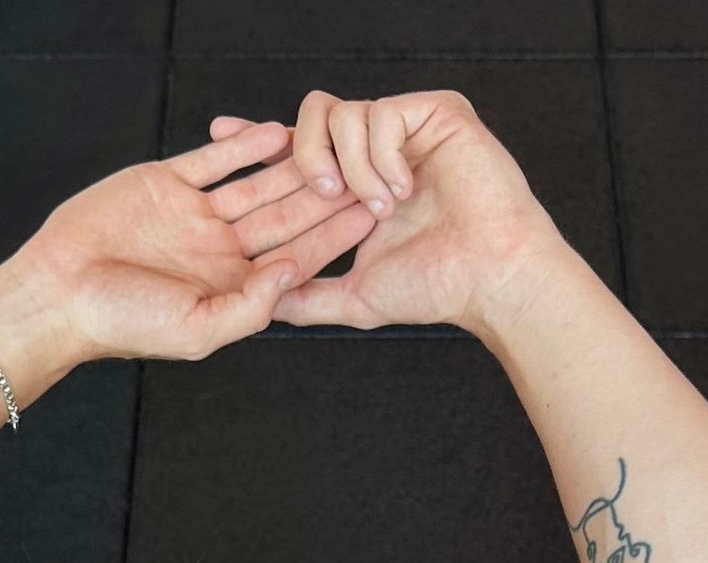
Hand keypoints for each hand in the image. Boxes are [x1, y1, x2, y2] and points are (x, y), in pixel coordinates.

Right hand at [6, 121, 382, 364]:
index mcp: (230, 288)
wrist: (59, 292)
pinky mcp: (167, 183)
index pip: (294, 258)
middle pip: (285, 216)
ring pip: (256, 185)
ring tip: (334, 145)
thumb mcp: (196, 331)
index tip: (373, 213)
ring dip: (294, 166)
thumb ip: (251, 306)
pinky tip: (277, 132)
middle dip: (327, 195)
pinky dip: (243, 145)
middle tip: (370, 170)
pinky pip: (214, 160)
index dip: (333, 237)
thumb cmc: (121, 322)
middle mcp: (219, 251)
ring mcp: (195, 216)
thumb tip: (294, 272)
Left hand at [207, 89, 562, 335]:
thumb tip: (262, 306)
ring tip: (380, 208)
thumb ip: (307, 297)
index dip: (259, 138)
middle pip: (310, 117)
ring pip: (342, 113)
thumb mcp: (354, 298)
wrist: (488, 277)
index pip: (298, 148)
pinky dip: (381, 158)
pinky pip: (379, 113)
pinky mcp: (434, 112)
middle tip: (323, 191)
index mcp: (354, 184)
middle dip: (304, 153)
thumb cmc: (435, 288)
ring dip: (351, 166)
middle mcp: (375, 151)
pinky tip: (403, 191)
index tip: (219, 129)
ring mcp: (405, 129)